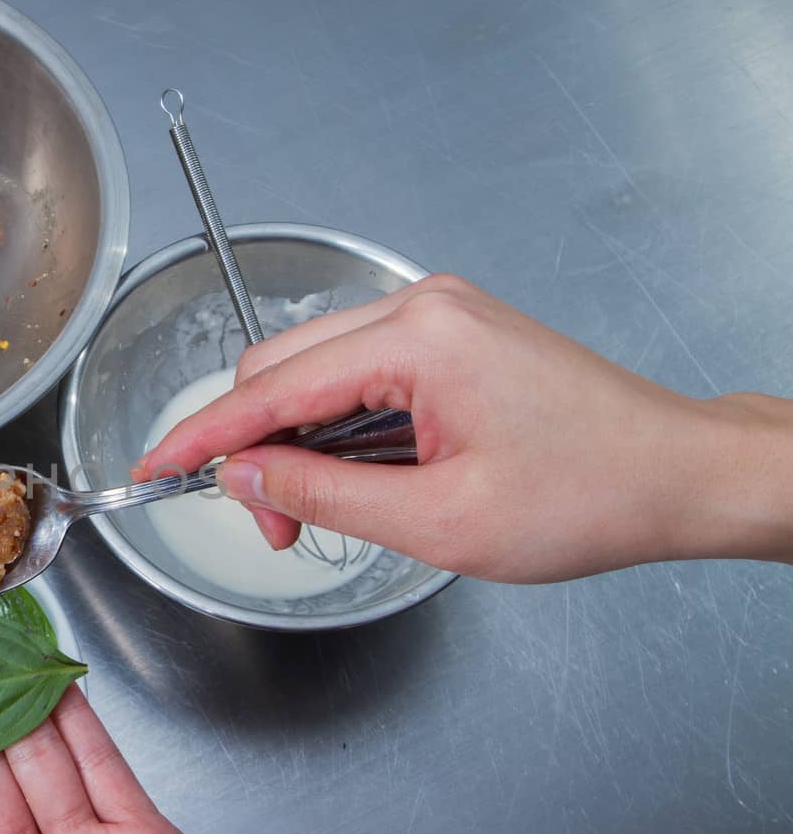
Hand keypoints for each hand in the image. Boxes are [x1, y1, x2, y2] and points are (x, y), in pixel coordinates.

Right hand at [137, 274, 792, 581]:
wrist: (678, 474)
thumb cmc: (588, 492)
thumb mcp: (436, 520)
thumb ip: (321, 493)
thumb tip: (242, 477)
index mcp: (418, 339)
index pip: (270, 387)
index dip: (203, 436)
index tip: (155, 465)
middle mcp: (422, 307)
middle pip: (282, 368)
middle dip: (254, 448)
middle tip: (272, 526)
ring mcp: (438, 316)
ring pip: (314, 370)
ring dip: (295, 443)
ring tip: (316, 513)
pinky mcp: (450, 336)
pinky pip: (358, 372)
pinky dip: (336, 427)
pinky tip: (354, 476)